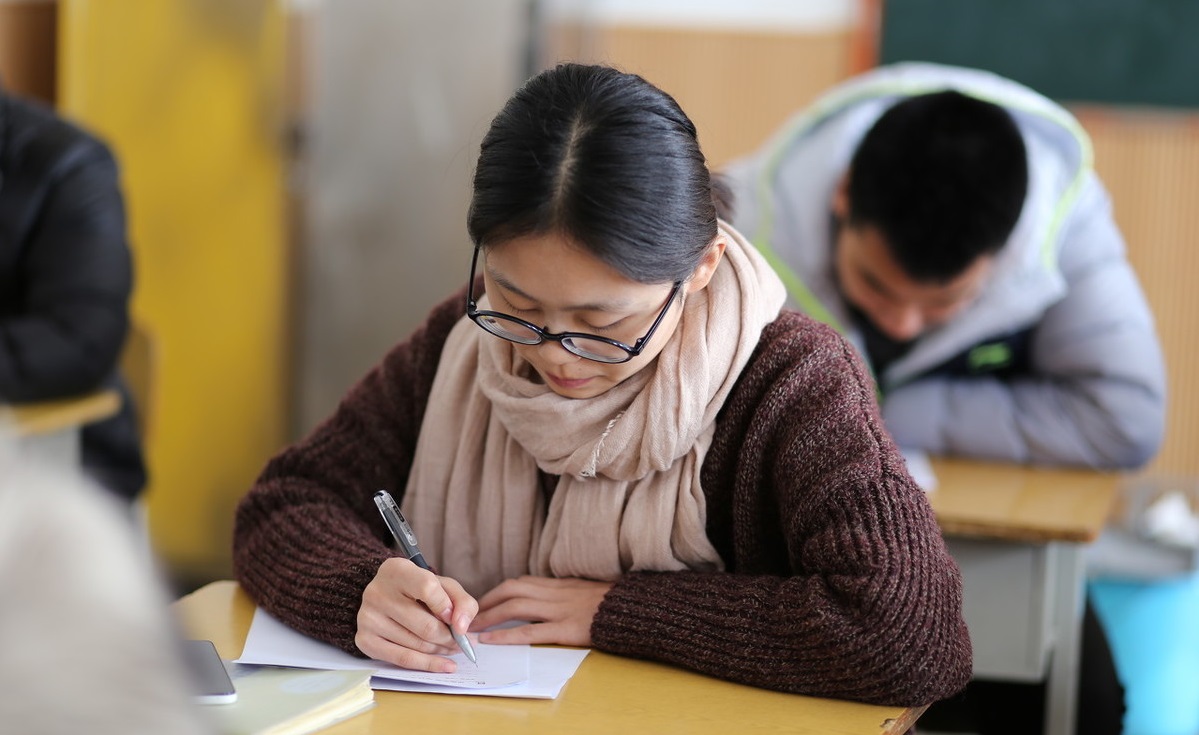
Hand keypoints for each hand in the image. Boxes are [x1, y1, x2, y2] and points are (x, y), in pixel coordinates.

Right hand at [356, 557, 477, 672]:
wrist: (385, 597)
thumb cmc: (418, 590)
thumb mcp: (442, 585)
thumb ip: (460, 601)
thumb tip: (461, 627)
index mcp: (396, 570)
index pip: (427, 588)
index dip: (447, 607)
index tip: (456, 619)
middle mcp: (377, 592)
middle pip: (425, 626)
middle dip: (450, 638)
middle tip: (462, 642)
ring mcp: (367, 618)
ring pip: (417, 645)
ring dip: (441, 650)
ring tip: (451, 647)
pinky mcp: (364, 640)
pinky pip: (402, 660)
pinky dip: (428, 665)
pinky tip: (444, 665)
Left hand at [471, 576, 611, 646]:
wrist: (635, 610)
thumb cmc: (613, 605)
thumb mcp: (585, 592)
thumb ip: (564, 594)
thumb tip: (544, 601)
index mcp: (560, 584)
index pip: (521, 583)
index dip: (497, 592)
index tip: (483, 603)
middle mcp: (556, 593)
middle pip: (512, 590)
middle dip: (487, 602)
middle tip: (469, 616)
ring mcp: (561, 610)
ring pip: (516, 607)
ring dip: (490, 617)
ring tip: (473, 629)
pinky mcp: (567, 628)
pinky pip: (531, 631)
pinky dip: (507, 635)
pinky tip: (492, 641)